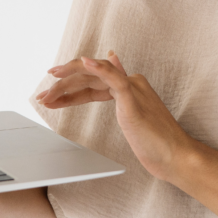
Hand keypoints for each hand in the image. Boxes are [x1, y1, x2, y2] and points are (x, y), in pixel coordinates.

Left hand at [36, 51, 198, 181]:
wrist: (174, 155)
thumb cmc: (155, 141)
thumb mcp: (132, 115)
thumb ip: (120, 90)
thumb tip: (114, 62)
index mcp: (128, 86)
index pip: (91, 82)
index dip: (69, 88)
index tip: (51, 94)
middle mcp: (130, 82)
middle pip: (89, 77)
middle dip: (62, 85)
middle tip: (42, 94)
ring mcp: (132, 87)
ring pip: (95, 74)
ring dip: (67, 81)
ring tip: (48, 89)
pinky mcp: (133, 97)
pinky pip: (113, 77)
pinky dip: (98, 67)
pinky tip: (83, 62)